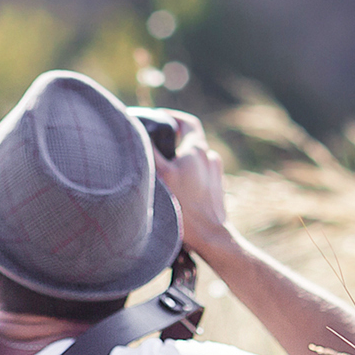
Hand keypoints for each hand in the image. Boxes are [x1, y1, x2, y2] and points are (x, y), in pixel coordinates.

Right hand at [146, 111, 238, 263]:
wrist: (210, 235)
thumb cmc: (186, 206)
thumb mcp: (162, 175)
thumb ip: (151, 151)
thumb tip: (138, 133)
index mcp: (198, 149)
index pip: (187, 123)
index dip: (172, 118)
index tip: (159, 120)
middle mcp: (210, 158)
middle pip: (189, 141)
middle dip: (172, 144)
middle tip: (155, 151)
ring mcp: (215, 174)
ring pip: (194, 160)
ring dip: (180, 162)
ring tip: (164, 174)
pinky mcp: (216, 189)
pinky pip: (200, 175)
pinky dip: (188, 176)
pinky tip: (177, 190)